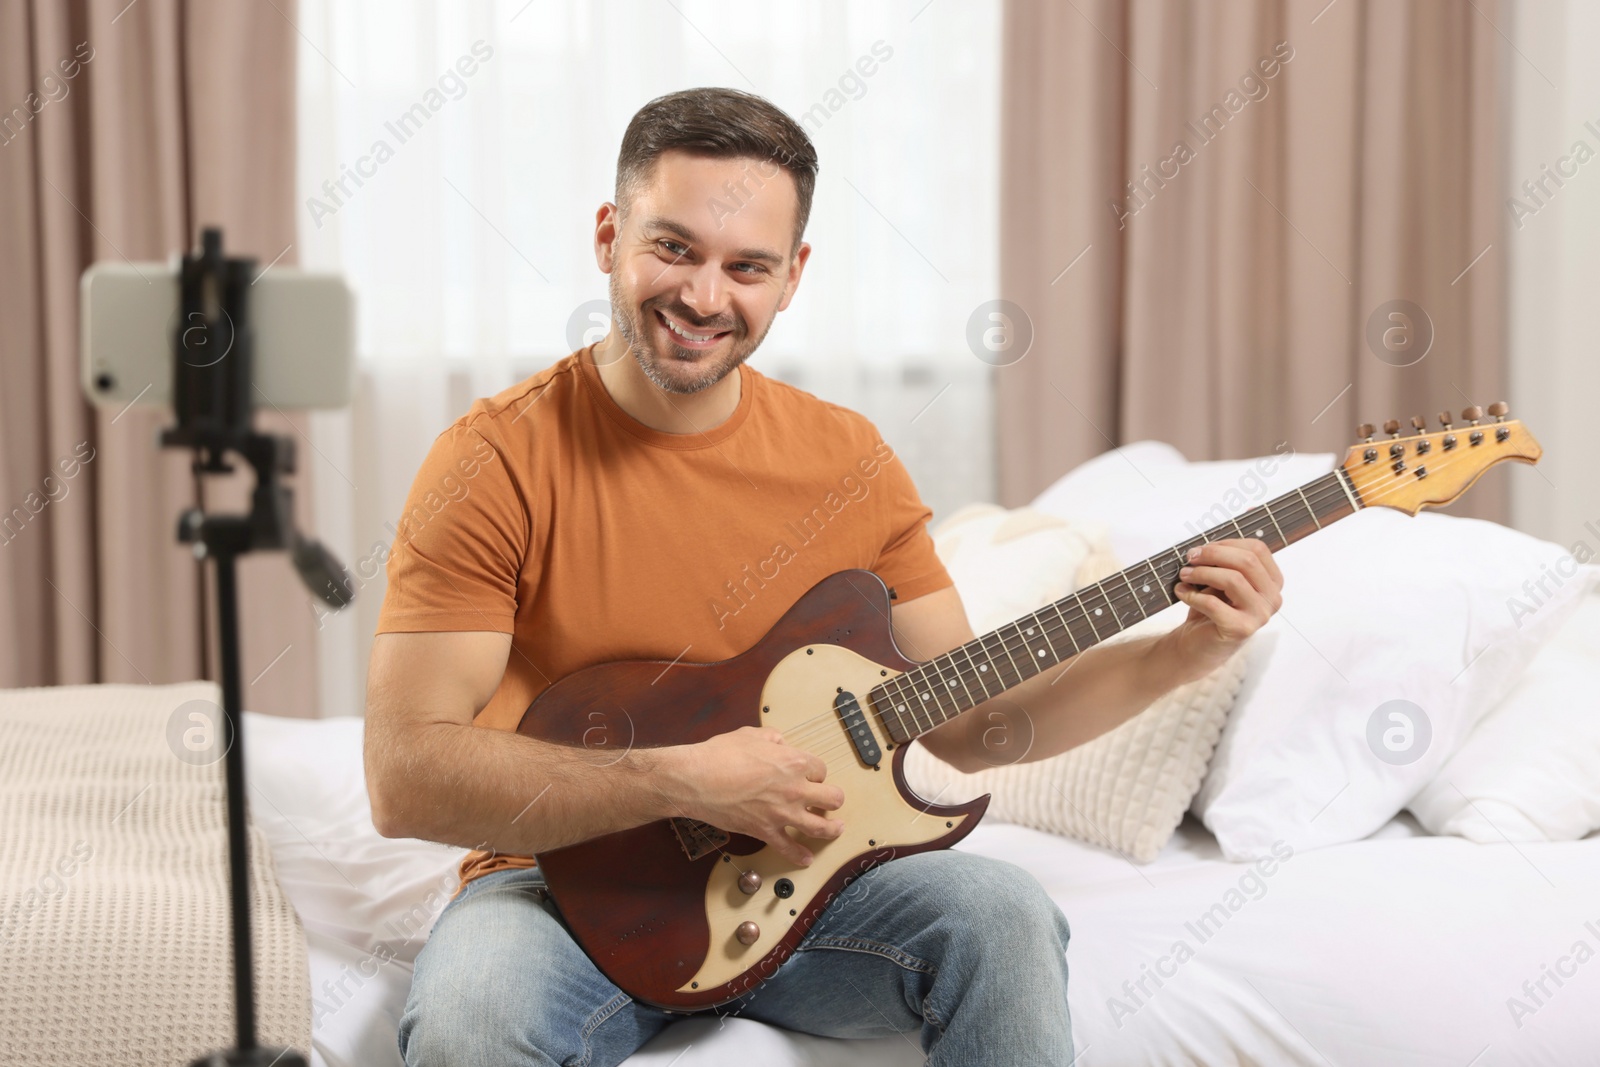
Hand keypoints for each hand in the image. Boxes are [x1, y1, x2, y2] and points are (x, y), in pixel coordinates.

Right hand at [664, 726, 844, 866]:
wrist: (697, 779)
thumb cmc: (720, 755)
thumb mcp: (750, 734)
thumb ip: (771, 738)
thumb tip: (779, 742)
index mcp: (793, 762)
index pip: (821, 769)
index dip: (816, 772)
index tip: (811, 776)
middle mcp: (795, 789)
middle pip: (832, 798)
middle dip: (833, 799)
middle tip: (830, 801)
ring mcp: (782, 813)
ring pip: (820, 827)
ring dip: (832, 829)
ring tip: (836, 828)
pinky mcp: (766, 831)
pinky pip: (788, 848)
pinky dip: (799, 855)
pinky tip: (806, 858)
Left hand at [1161, 537, 1283, 681]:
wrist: (1197, 644)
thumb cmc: (1210, 607)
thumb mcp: (1220, 578)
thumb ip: (1223, 560)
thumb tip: (1211, 540)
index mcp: (1272, 581)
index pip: (1258, 549)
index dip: (1226, 544)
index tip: (1202, 548)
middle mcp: (1272, 598)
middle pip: (1247, 561)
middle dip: (1212, 555)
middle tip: (1189, 557)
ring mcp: (1260, 615)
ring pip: (1232, 579)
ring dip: (1201, 573)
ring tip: (1184, 575)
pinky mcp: (1241, 629)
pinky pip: (1214, 603)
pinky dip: (1192, 595)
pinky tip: (1182, 592)